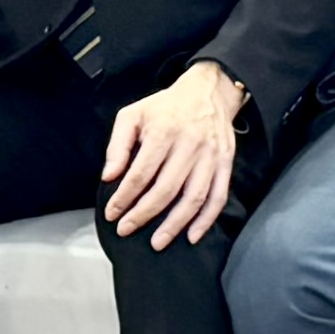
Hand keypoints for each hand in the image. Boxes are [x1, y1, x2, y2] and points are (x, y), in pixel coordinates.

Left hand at [101, 63, 247, 250]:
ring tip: (158, 242)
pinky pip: (218, 197)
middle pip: (165, 189)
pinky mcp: (225, 164)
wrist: (208, 91)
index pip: (140, 173)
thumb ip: (117, 146)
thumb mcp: (133, 115)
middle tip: (126, 229)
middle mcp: (189, 145)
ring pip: (193, 198)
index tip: (112, 213)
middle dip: (143, 214)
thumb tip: (109, 177)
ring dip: (175, 224)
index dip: (124, 197)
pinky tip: (192, 236)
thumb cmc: (165, 107)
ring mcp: (210, 156)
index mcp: (163, 132)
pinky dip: (206, 220)